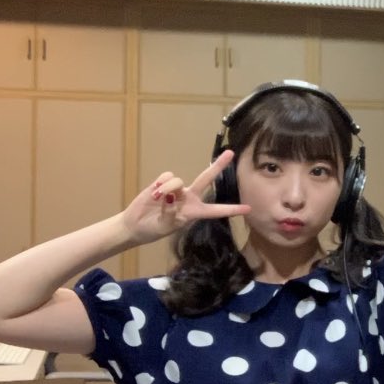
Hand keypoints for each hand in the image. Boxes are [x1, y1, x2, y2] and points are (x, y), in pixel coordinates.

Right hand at [121, 150, 251, 244]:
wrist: (135, 225)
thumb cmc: (154, 229)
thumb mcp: (166, 227)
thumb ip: (171, 214)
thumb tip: (172, 198)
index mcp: (194, 212)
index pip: (215, 210)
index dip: (231, 209)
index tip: (248, 208)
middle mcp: (189, 198)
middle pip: (206, 179)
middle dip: (218, 166)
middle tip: (231, 153)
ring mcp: (177, 189)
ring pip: (177, 180)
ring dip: (168, 189)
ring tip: (158, 200)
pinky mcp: (163, 184)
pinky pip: (166, 177)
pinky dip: (160, 185)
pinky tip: (154, 193)